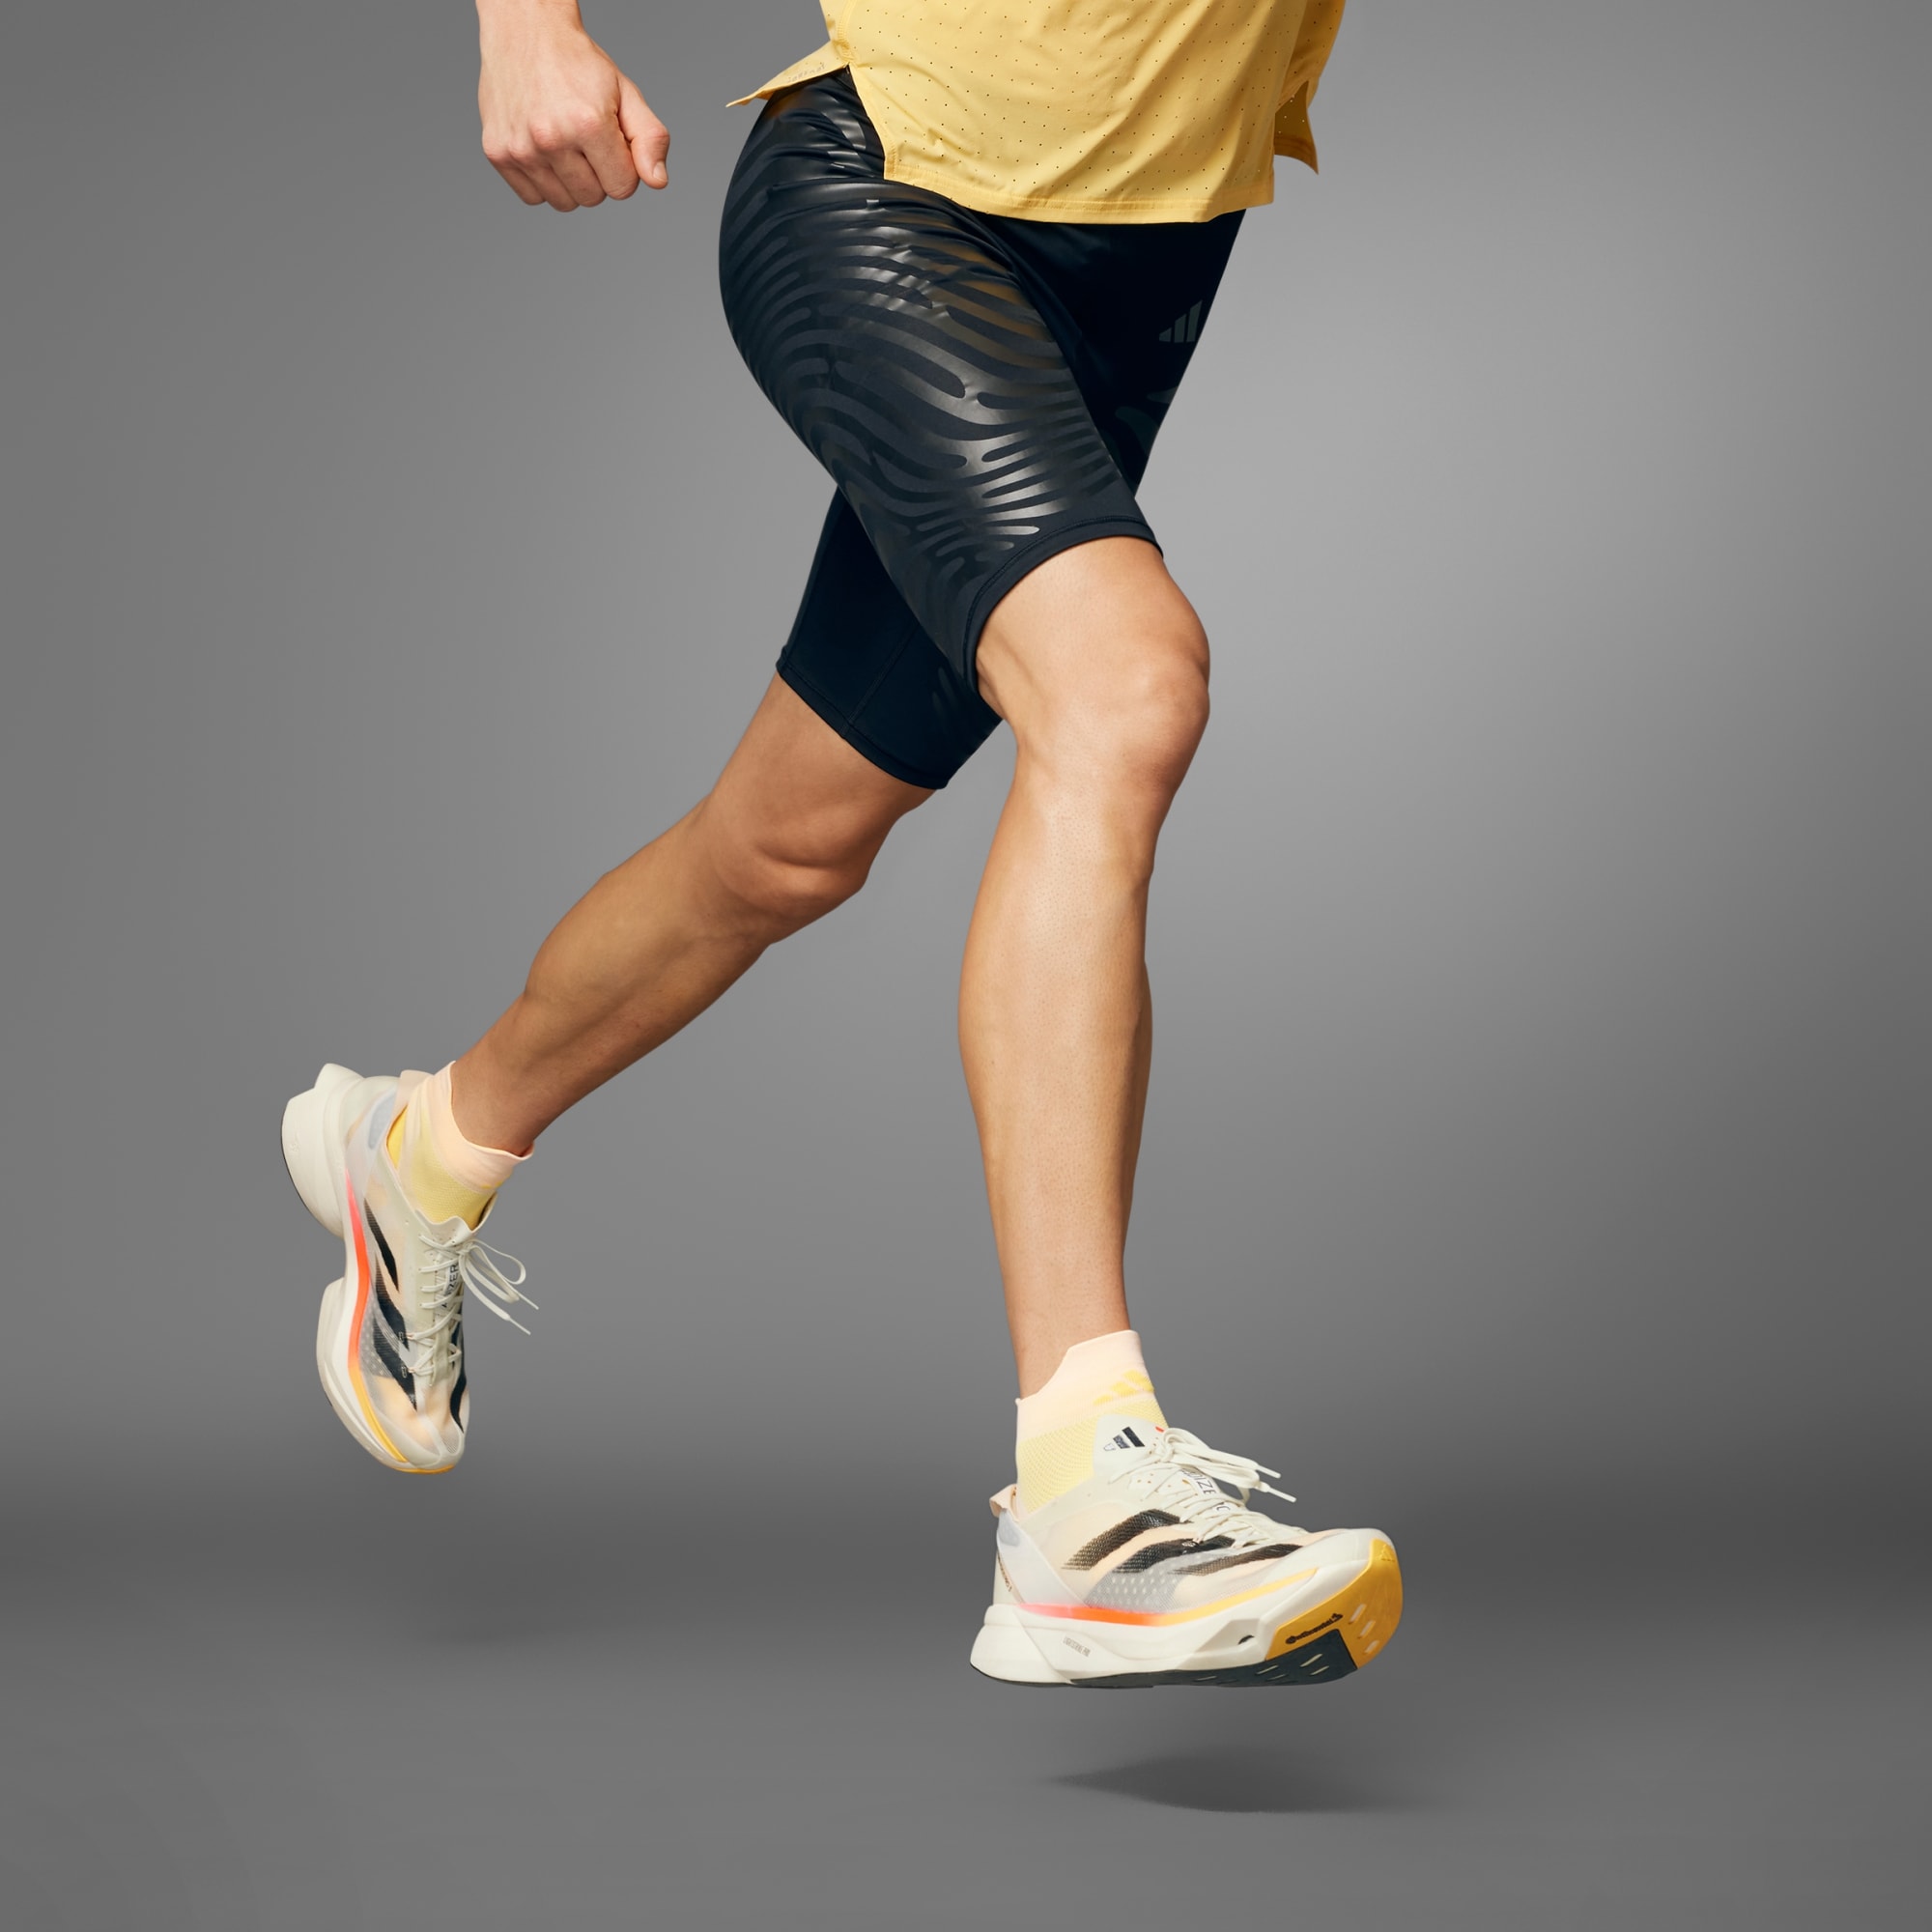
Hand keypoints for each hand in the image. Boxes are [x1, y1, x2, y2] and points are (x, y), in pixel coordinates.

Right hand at [477, 0, 667, 209]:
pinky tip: (542, 148)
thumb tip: (657, 181)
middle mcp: (550, 139)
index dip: (623, 167)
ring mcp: (520, 148)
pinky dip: (542, 182)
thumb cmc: (578, 64)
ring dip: (570, 181)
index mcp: (588, 124)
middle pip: (592, 199)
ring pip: (564, 203)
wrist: (526, 32)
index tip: (611, 141)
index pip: (622, 188)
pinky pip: (532, 197)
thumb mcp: (626, 93)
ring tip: (563, 141)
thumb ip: (650, 138)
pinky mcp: (497, 152)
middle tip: (584, 137)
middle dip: (597, 174)